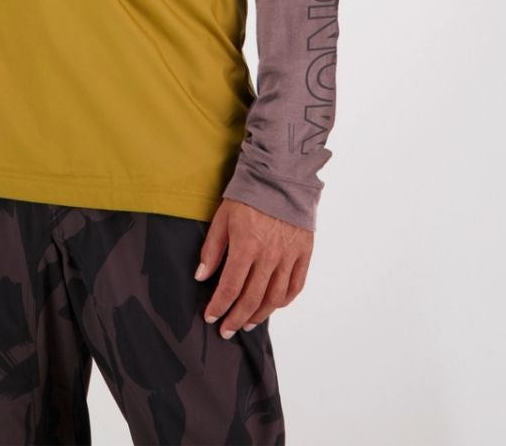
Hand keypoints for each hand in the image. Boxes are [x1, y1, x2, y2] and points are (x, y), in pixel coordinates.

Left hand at [195, 198, 312, 337]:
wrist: (280, 175)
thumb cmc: (247, 195)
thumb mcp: (222, 217)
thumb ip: (212, 249)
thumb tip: (201, 276)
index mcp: (246, 246)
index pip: (230, 287)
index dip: (219, 306)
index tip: (211, 316)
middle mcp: (269, 256)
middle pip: (252, 298)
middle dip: (236, 318)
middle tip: (226, 330)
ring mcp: (289, 256)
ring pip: (275, 297)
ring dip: (259, 314)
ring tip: (247, 323)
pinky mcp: (304, 252)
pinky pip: (295, 285)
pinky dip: (284, 300)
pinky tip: (273, 306)